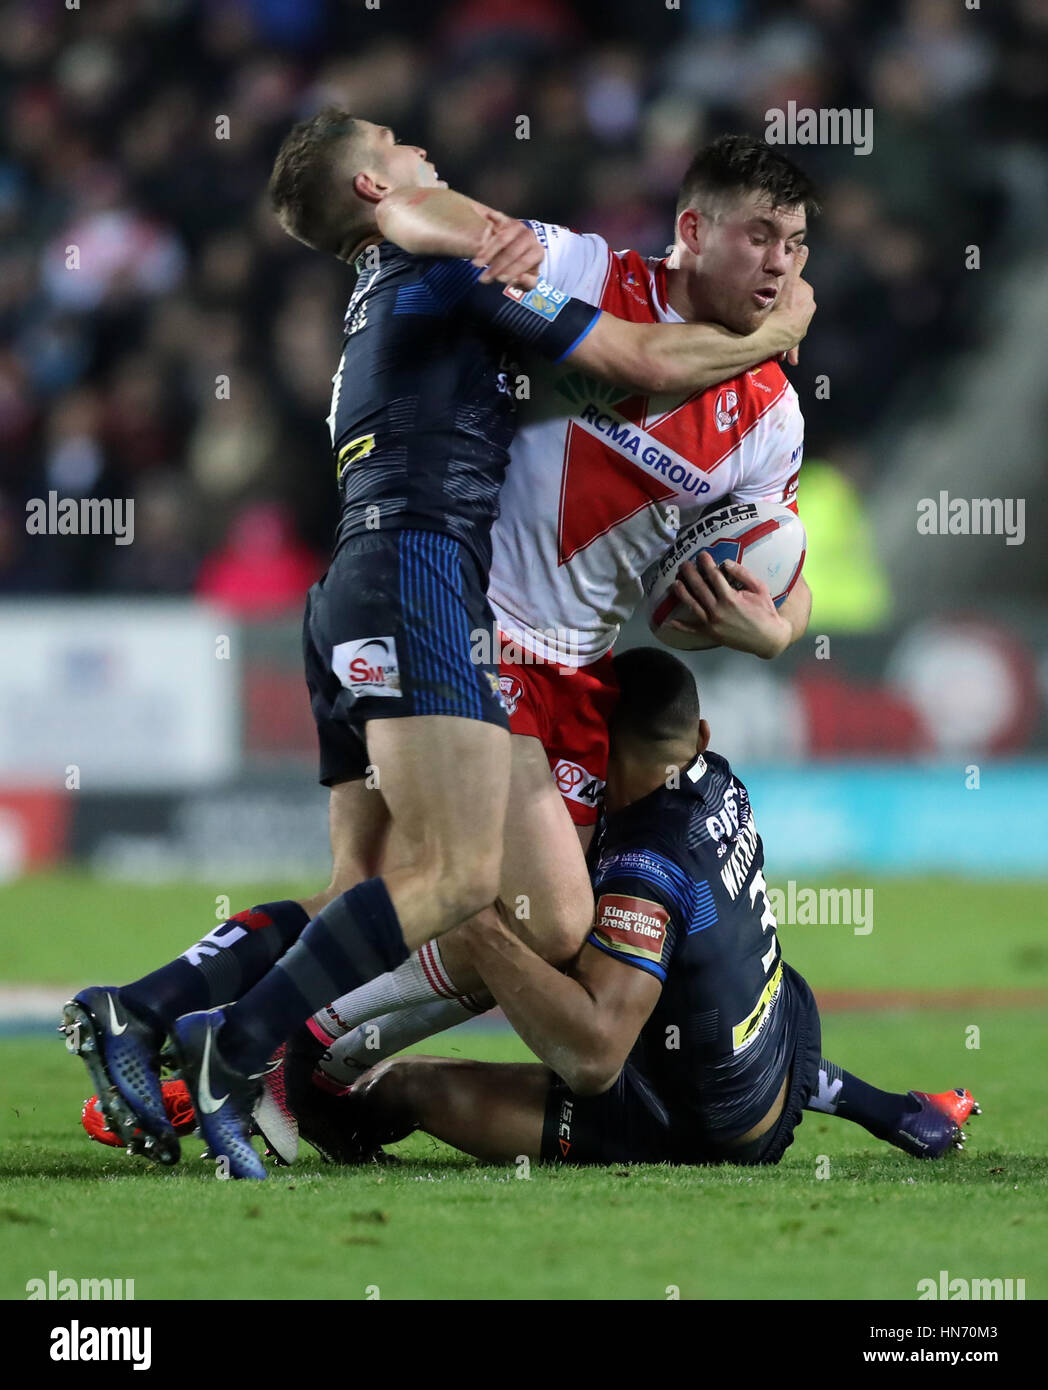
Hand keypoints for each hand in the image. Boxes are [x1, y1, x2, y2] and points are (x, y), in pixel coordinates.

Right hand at [473, 213, 542, 288]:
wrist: (524, 250)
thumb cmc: (525, 268)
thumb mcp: (529, 279)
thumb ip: (527, 282)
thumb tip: (519, 278)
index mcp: (537, 251)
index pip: (524, 261)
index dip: (511, 271)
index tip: (499, 279)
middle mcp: (529, 236)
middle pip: (511, 251)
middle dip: (497, 266)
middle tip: (484, 277)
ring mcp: (517, 227)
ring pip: (502, 238)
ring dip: (488, 252)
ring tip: (477, 264)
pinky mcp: (506, 220)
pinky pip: (498, 217)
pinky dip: (492, 217)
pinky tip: (487, 218)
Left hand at [666, 551, 791, 658]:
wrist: (768, 639)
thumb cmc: (765, 612)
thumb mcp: (759, 589)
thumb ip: (743, 574)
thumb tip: (725, 563)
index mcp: (730, 598)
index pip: (714, 576)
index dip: (706, 563)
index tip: (701, 554)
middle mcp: (717, 610)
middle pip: (699, 588)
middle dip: (690, 574)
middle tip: (683, 564)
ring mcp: (712, 624)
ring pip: (692, 605)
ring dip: (682, 593)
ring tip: (675, 582)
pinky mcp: (711, 634)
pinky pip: (692, 630)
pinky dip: (681, 627)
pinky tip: (670, 622)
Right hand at [764, 245, 814, 362]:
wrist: (770, 335)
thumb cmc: (775, 305)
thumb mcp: (784, 279)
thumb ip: (795, 263)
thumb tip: (804, 247)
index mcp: (807, 295)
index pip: (793, 285)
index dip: (780, 285)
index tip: (767, 288)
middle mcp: (808, 310)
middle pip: (791, 303)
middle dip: (781, 305)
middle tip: (766, 307)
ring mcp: (801, 326)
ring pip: (788, 321)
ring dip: (779, 324)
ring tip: (768, 326)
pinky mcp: (794, 340)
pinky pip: (788, 340)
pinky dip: (786, 345)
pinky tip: (786, 356)